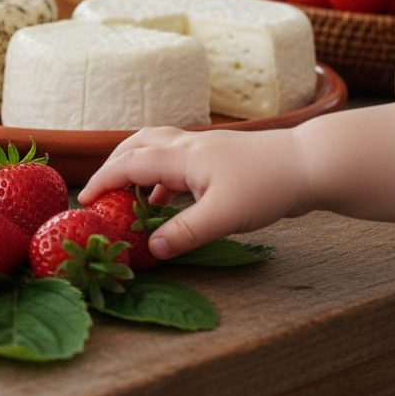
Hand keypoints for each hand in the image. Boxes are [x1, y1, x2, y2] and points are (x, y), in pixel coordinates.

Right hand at [80, 126, 314, 258]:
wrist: (310, 165)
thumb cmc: (268, 185)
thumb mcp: (223, 216)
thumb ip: (185, 233)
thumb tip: (152, 250)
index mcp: (181, 155)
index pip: (128, 164)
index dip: (102, 182)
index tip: (84, 202)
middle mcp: (187, 145)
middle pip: (136, 145)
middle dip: (113, 166)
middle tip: (100, 191)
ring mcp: (204, 149)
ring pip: (156, 148)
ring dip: (136, 166)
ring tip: (128, 194)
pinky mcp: (219, 158)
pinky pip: (176, 160)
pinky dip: (161, 175)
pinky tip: (166, 198)